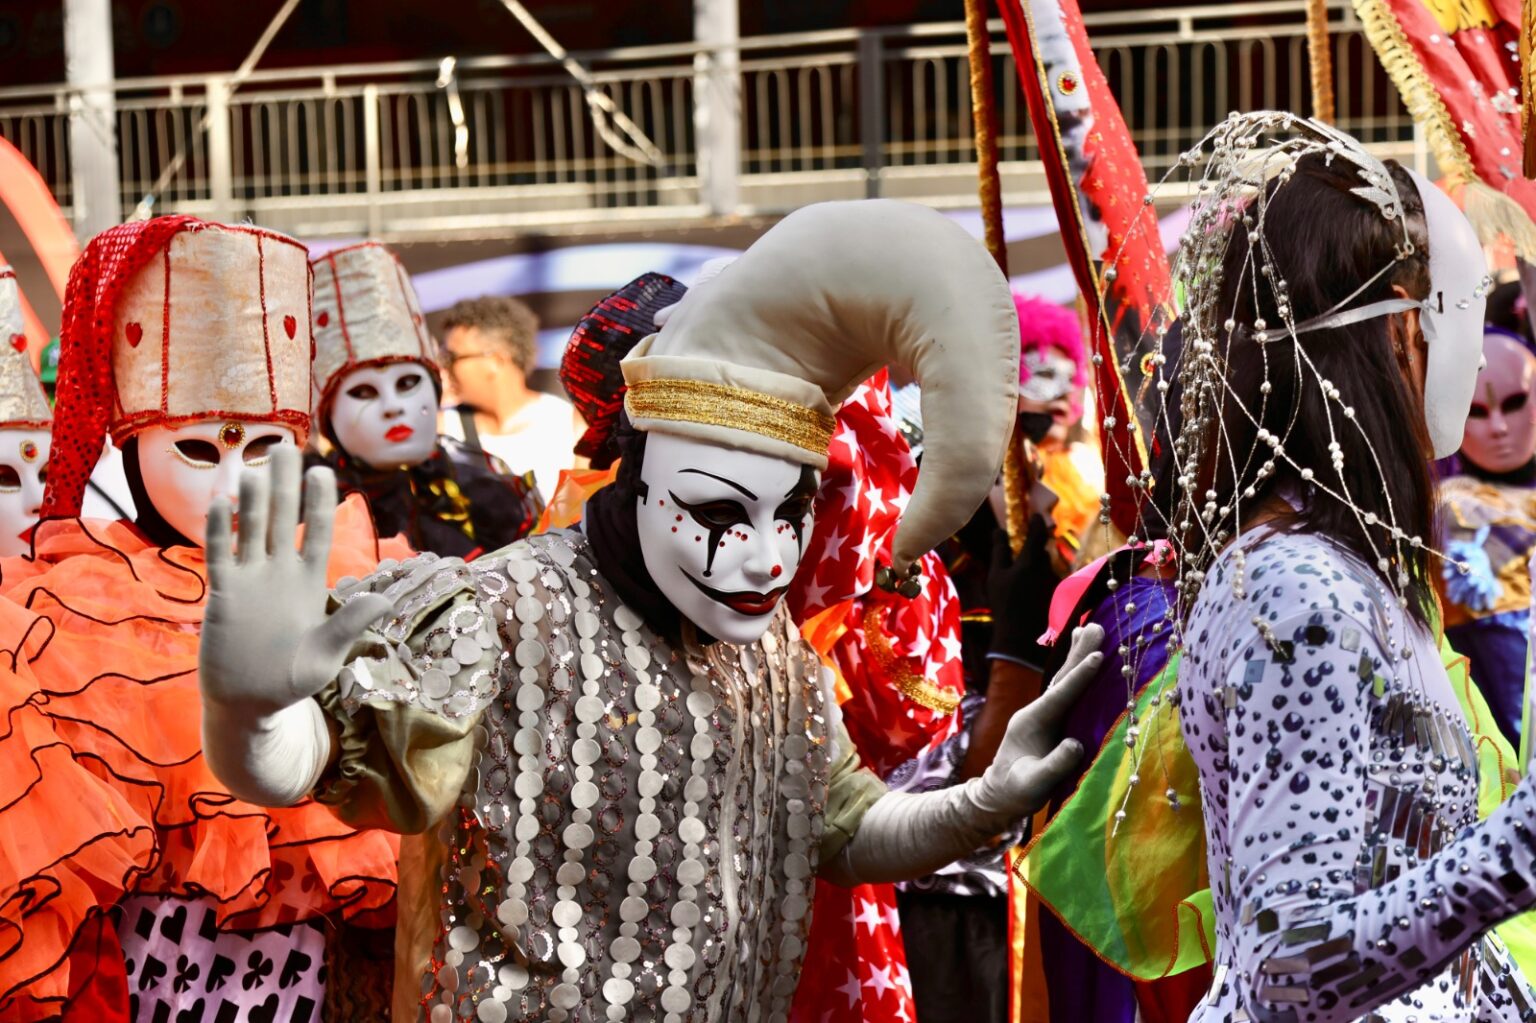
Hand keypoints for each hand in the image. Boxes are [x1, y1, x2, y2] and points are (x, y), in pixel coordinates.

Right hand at [199, 445, 390, 716]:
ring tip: (253, 466)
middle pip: (282, 520)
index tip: (323, 471)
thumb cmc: (291, 681)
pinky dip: (218, 530)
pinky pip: (220, 555)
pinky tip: (220, 502)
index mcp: (309, 583)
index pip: (316, 533)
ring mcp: (250, 580)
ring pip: (250, 529)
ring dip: (251, 500)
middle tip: (284, 447)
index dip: (318, 503)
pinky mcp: (222, 593)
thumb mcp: (325, 656)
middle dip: (284, 485)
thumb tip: (382, 601)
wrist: (248, 703)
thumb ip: (348, 626)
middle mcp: (280, 573)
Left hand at [969, 623, 1102, 821]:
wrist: (999, 795)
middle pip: (1062, 677)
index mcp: (1031, 722)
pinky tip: (1085, 657)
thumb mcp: (1033, 785)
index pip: (1060, 695)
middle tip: (1097, 625)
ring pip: (1064, 679)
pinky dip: (1077, 671)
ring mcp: (1043, 713)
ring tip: (1091, 627)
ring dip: (1078, 654)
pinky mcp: (1051, 719)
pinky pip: (1067, 689)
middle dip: (1079, 652)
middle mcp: (1037, 711)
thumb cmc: (1016, 792)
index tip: (1097, 656)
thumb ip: (1054, 766)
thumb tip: (1076, 744)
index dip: (1079, 677)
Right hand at [987, 517, 1056, 667]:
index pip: (1038, 533)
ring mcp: (1053, 583)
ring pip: (1045, 568)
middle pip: (1042, 551)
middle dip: (1034, 547)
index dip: (1037, 522)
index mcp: (1031, 561)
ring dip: (1036, 566)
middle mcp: (1047, 569)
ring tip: (1021, 576)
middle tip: (1024, 545)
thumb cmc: (1004, 603)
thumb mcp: (996, 575)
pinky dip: (1038, 581)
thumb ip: (999, 550)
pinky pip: (1047, 581)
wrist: (1021, 635)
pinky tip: (1027, 593)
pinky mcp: (1055, 596)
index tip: (1036, 515)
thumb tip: (998, 530)